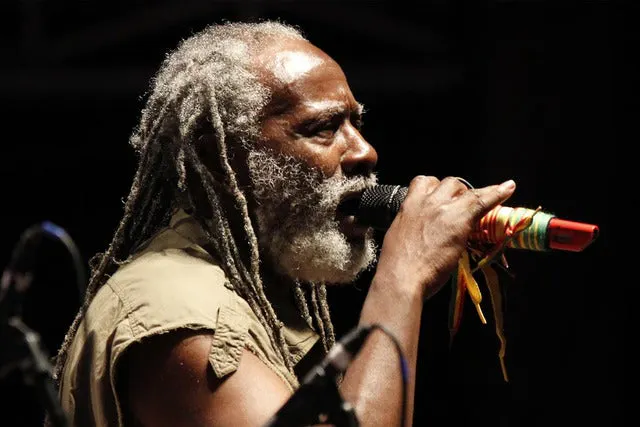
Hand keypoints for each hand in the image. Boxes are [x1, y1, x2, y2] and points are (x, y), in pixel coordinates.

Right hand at [373, 176, 515, 299]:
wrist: (402, 276)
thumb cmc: (396, 264)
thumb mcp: (398, 237)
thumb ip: (413, 227)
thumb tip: (421, 232)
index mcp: (409, 206)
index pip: (423, 182)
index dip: (435, 187)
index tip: (440, 195)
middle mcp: (426, 202)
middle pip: (447, 183)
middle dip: (457, 191)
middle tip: (462, 207)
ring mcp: (443, 209)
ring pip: (464, 189)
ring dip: (473, 194)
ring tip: (485, 200)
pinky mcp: (460, 219)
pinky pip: (483, 200)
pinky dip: (498, 193)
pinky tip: (508, 188)